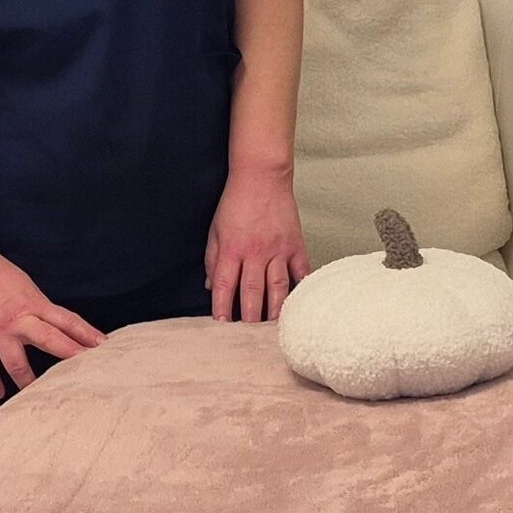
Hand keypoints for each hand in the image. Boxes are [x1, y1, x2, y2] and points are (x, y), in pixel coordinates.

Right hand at [0, 245, 104, 397]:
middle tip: (86, 373)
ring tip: (40, 396)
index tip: (103, 345)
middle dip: (69, 356)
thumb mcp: (25, 286)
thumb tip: (52, 325)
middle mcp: (19, 320)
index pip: (67, 320)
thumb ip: (38, 308)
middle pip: (50, 340)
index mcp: (34, 304)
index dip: (86, 333)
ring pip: (17, 363)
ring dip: (29, 382)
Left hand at [207, 164, 311, 321]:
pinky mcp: (295, 244)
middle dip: (249, 318)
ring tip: (273, 328)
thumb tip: (210, 286)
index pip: (224, 285)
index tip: (221, 326)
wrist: (262, 176)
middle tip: (248, 336)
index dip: (221, 308)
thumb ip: (212, 258)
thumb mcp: (215, 229)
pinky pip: (301, 271)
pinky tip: (301, 304)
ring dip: (274, 310)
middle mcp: (255, 252)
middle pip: (251, 292)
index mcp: (231, 249)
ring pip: (277, 287)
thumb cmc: (235, 202)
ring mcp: (278, 249)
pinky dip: (302, 288)